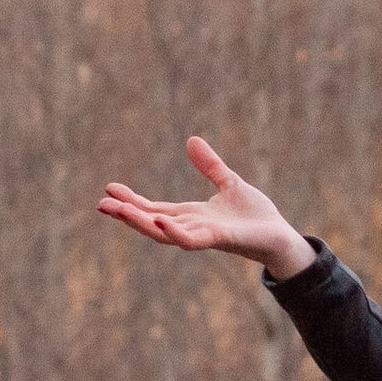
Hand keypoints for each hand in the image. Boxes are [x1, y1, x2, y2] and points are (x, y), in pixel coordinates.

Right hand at [98, 139, 313, 280]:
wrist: (280, 236)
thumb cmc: (255, 216)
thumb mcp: (229, 183)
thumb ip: (210, 166)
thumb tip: (191, 140)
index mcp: (191, 216)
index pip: (154, 209)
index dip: (132, 201)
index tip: (110, 188)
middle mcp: (192, 228)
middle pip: (151, 222)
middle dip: (126, 214)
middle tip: (101, 204)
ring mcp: (203, 236)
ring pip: (164, 233)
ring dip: (141, 223)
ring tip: (118, 211)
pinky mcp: (220, 240)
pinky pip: (192, 239)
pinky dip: (175, 232)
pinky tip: (161, 220)